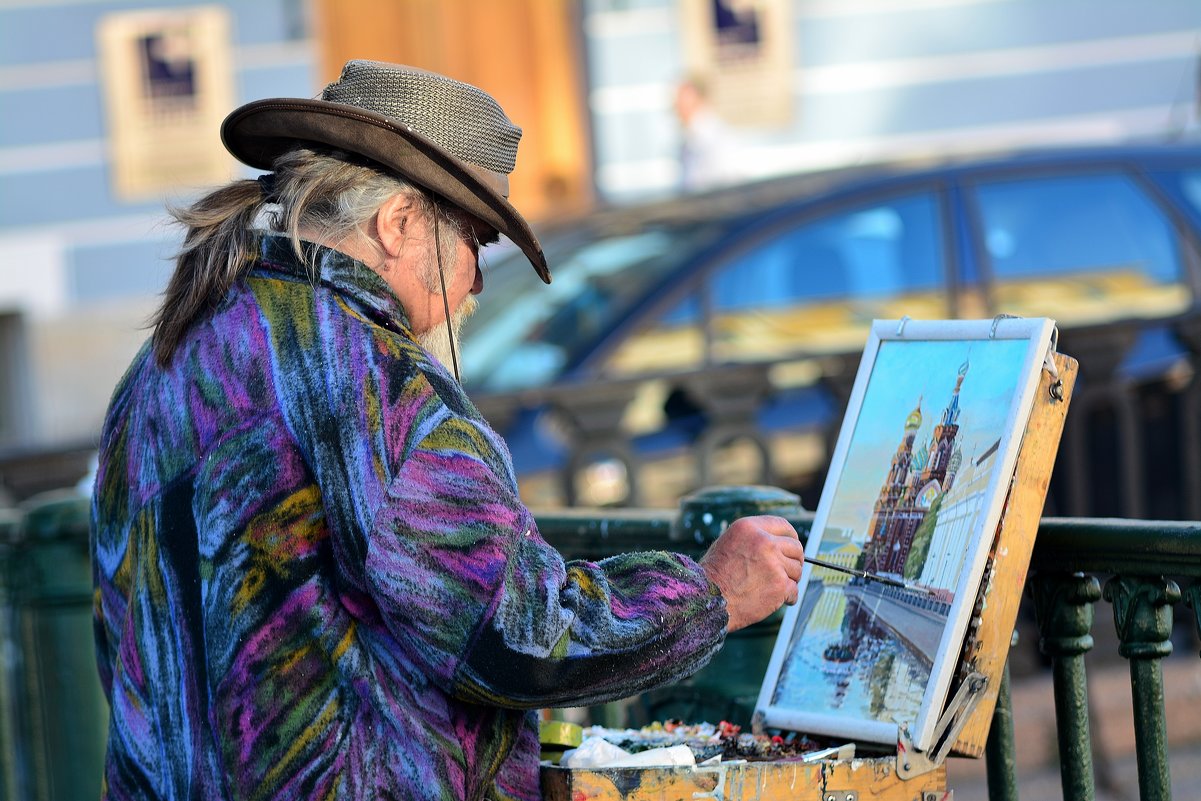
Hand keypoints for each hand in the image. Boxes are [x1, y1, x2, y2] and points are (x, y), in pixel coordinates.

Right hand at [699, 515, 803, 631]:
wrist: (707, 600)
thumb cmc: (714, 575)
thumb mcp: (729, 543)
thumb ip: (753, 538)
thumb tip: (778, 542)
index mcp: (749, 527)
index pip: (783, 526)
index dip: (791, 538)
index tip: (791, 548)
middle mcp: (763, 541)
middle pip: (795, 548)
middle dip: (792, 561)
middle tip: (783, 572)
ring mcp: (773, 563)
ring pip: (797, 570)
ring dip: (789, 580)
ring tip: (771, 587)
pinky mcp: (779, 585)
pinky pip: (794, 590)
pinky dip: (787, 597)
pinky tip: (774, 599)